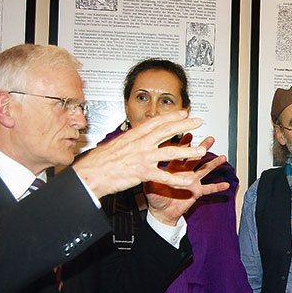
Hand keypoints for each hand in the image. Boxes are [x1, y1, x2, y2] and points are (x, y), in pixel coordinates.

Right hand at [72, 111, 207, 198]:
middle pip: (166, 131)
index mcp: (134, 136)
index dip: (171, 116)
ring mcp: (142, 157)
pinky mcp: (142, 173)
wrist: (90, 174)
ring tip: (201, 150)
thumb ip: (129, 141)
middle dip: (184, 125)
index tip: (183, 112)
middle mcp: (140, 144)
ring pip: (169, 152)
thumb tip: (135, 137)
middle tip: (199, 121)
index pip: (156, 122)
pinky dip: (177, 180)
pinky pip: (163, 176)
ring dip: (187, 151)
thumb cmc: (99, 161)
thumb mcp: (116, 145)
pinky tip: (188, 181)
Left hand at [145, 135, 229, 225]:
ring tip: (222, 157)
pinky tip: (225, 185)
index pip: (179, 152)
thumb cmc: (155, 198)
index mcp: (173, 168)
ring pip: (204, 170)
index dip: (184, 143)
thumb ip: (151, 174)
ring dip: (213, 164)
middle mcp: (184, 172)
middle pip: (195, 157)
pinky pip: (208, 189)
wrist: (161, 212)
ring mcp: (192, 181)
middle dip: (203, 147)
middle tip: (210, 139)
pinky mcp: (196, 192)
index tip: (188, 133)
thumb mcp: (150, 185)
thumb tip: (146, 164)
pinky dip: (217, 187)